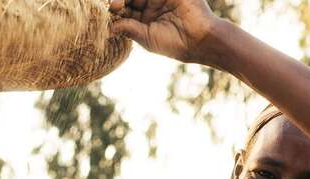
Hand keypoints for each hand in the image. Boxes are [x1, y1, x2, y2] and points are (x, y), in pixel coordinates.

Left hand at [108, 0, 225, 64]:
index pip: (126, 10)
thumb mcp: (147, 38)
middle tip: (115, 5)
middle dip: (122, 0)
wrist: (200, 40)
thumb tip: (110, 28)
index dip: (117, 9)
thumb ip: (129, 29)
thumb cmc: (174, 44)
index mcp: (144, 19)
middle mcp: (151, 6)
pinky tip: (146, 1)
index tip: (112, 12)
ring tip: (123, 3)